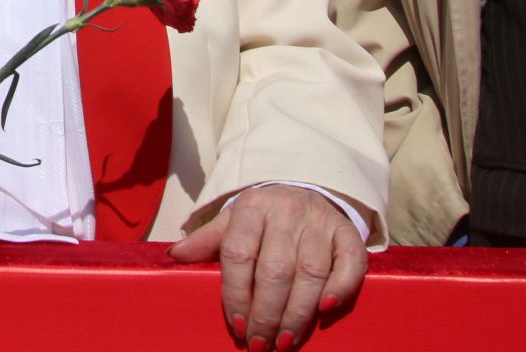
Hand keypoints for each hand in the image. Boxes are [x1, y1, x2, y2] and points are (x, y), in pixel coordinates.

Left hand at [169, 184, 366, 351]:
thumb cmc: (263, 218)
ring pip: (311, 271)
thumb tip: (175, 256)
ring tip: (286, 342)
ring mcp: (320, 221)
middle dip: (267, 313)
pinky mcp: (347, 232)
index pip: (239, 253)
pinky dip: (341, 287)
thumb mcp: (232, 222)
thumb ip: (207, 240)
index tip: (236, 327)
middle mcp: (287, 211)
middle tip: (261, 344)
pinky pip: (350, 262)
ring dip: (298, 312)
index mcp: (253, 207)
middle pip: (276, 269)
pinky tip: (326, 311)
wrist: (304, 190)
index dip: (236, 294)